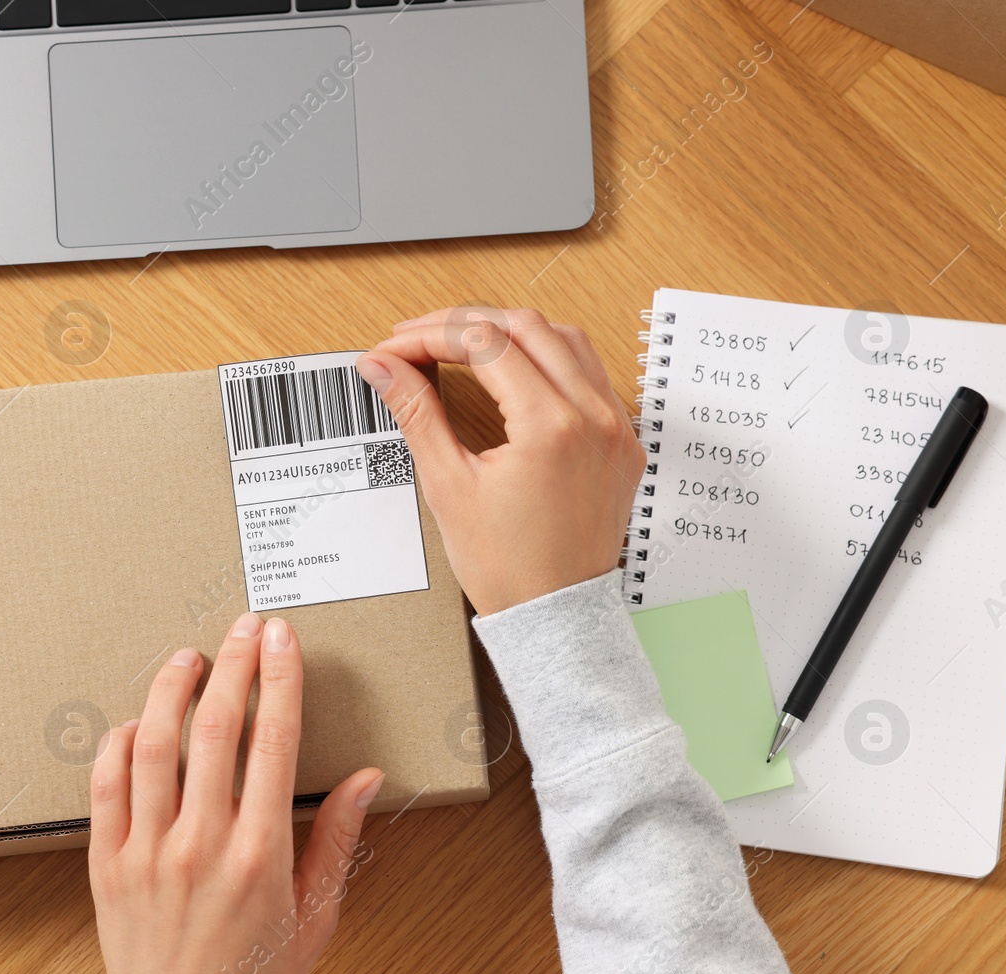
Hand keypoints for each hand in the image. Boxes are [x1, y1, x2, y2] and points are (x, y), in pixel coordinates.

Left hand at [89, 613, 383, 973]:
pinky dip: (118, 743)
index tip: (284, 642)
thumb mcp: (314, 920)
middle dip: (234, 666)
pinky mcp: (107, 862)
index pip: (274, 743)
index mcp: (261, 856)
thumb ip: (336, 842)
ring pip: (153, 745)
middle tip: (245, 629)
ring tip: (189, 659)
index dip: (280, 681)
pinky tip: (137, 721)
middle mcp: (201, 845)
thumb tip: (366, 780)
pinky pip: (105, 785)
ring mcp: (147, 851)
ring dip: (171, 690)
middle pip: (216, 729)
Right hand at [356, 307, 644, 615]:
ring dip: (510, 332)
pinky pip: (591, 374)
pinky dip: (549, 359)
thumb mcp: (449, 485)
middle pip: (525, 326)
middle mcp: (594, 417)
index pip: (483, 343)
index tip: (395, 350)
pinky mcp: (623, 441)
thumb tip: (382, 368)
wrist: (555, 616)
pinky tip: (516, 372)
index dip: (429, 337)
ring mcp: (616, 427)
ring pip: (565, 339)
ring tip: (463, 347)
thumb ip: (417, 413)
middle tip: (417, 340)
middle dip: (464, 324)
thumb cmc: (508, 568)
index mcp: (551, 427)